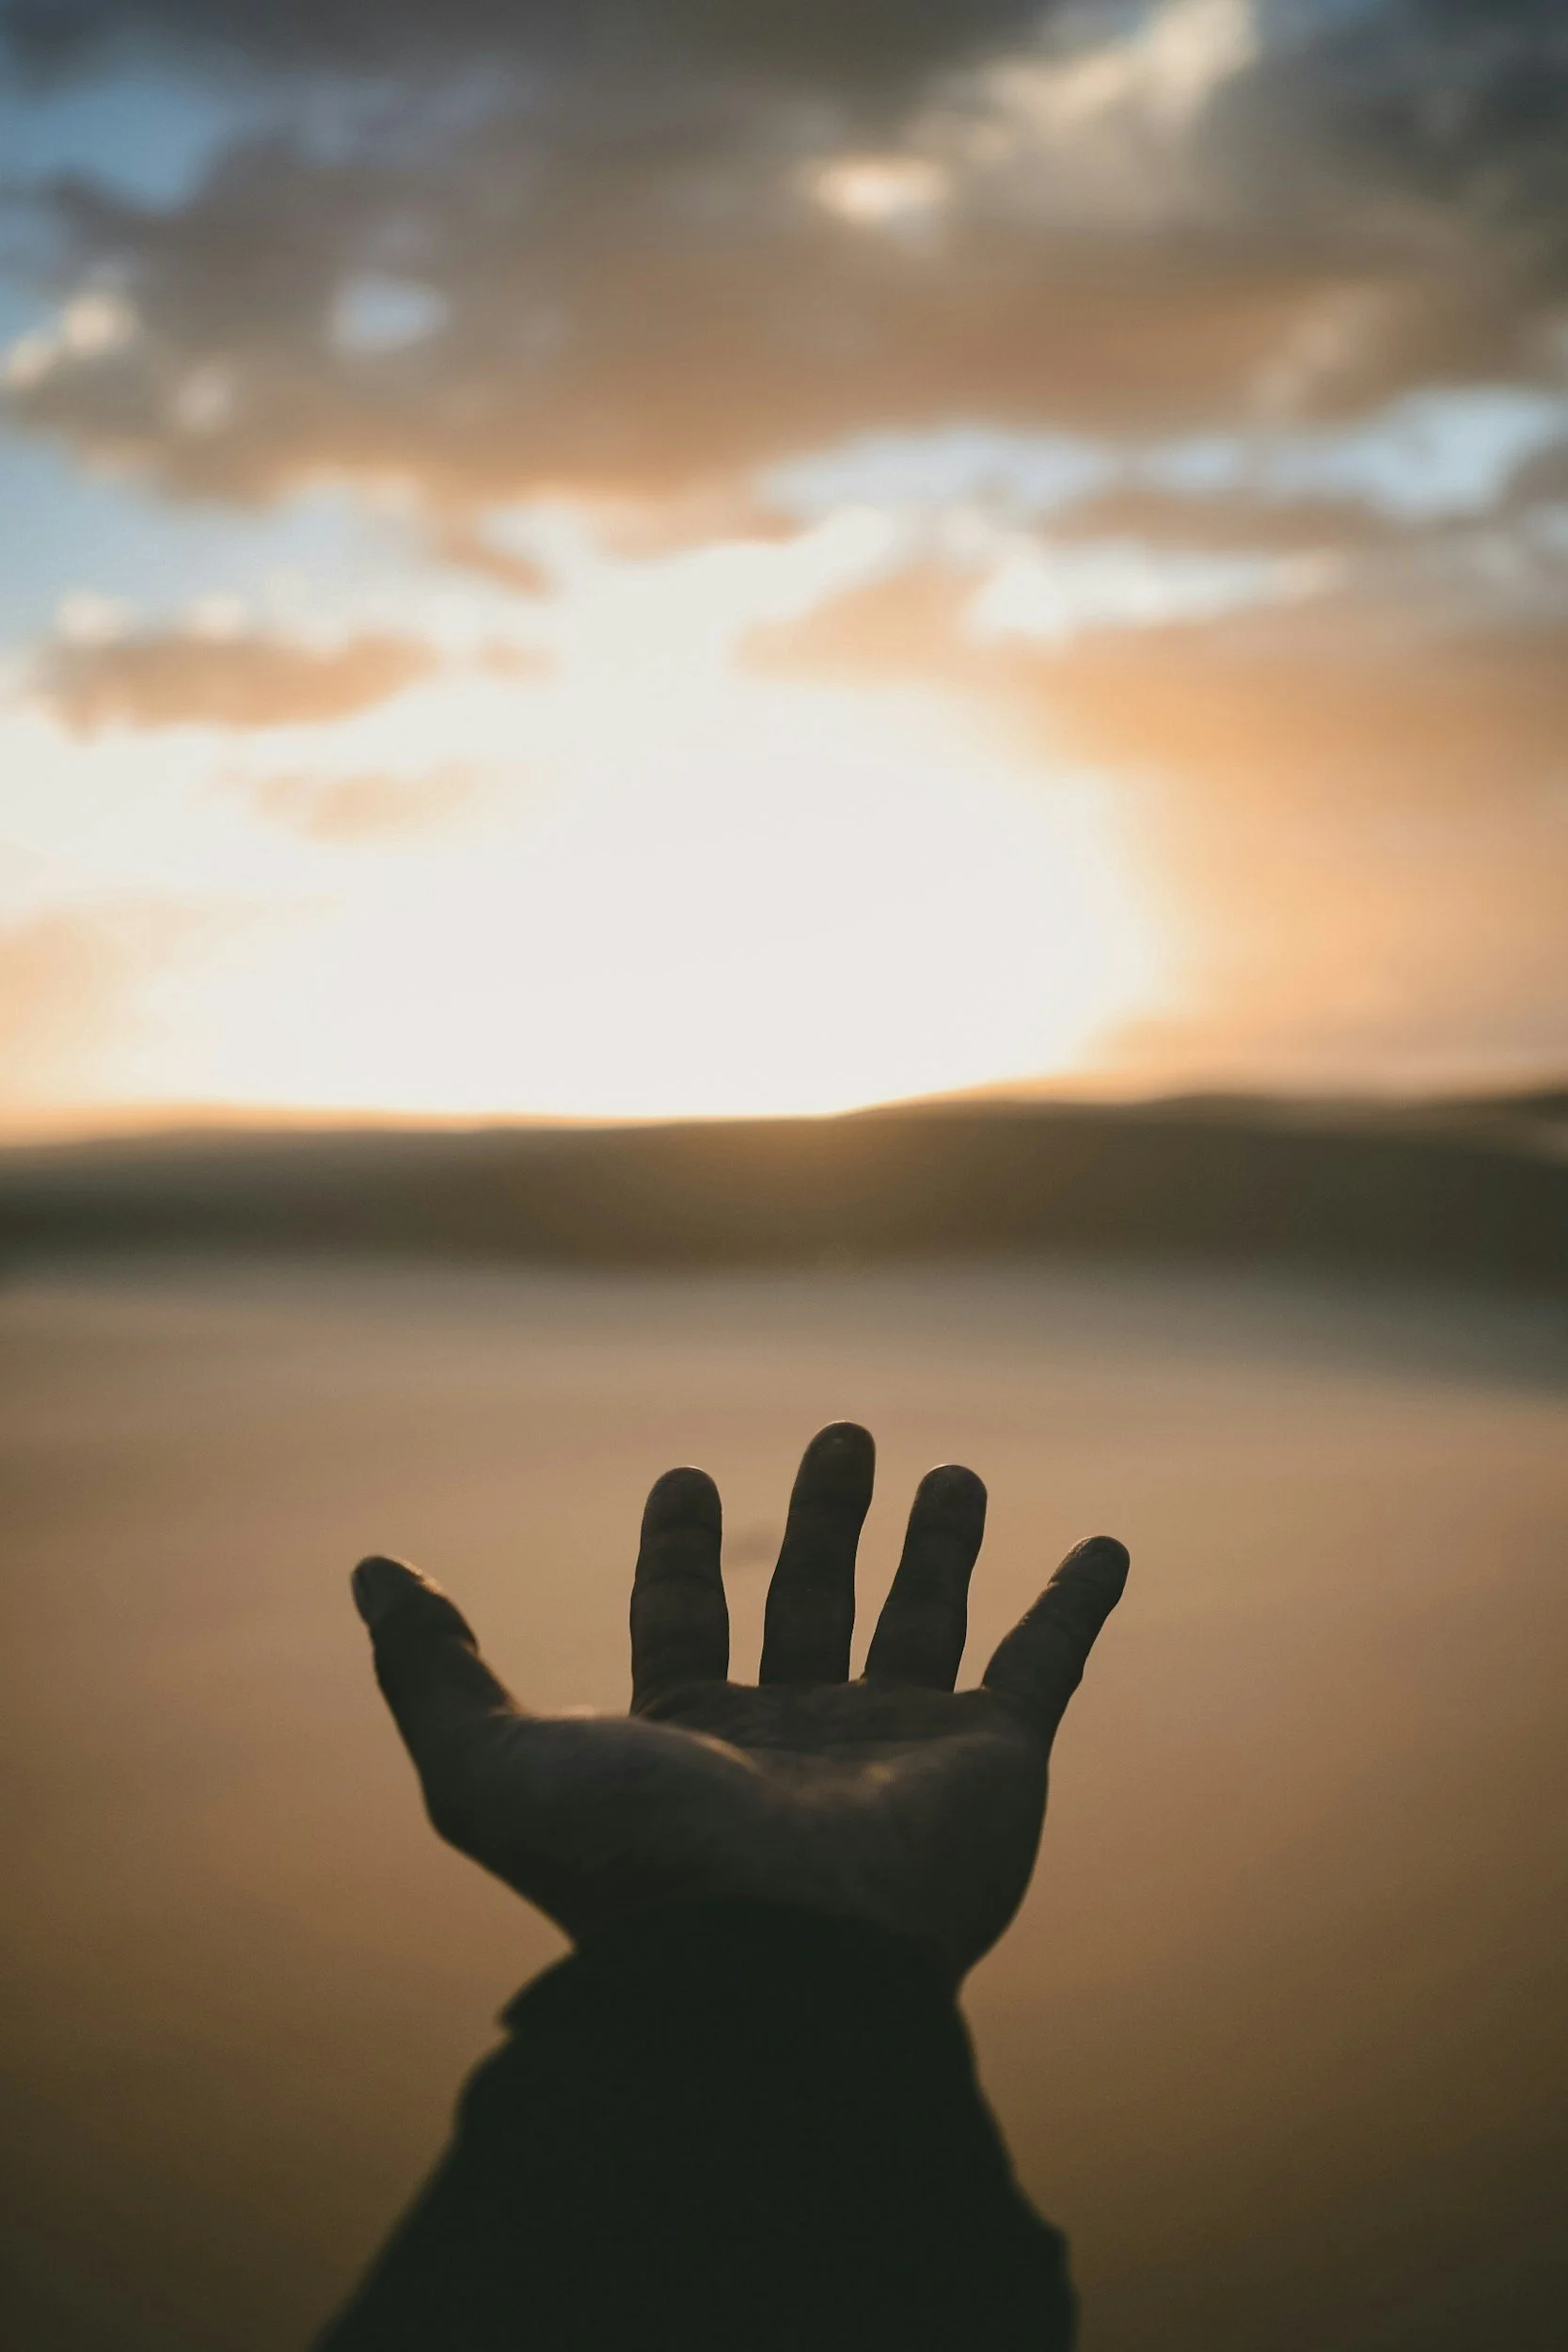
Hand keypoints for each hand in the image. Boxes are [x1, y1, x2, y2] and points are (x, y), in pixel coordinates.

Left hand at [353, 1422, 1127, 1981]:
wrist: (787, 1968)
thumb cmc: (639, 1871)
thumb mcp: (490, 1766)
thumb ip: (429, 1671)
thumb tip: (372, 1572)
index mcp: (690, 1742)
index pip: (686, 1623)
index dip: (681, 1551)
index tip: (684, 1482)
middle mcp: (795, 1742)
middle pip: (812, 1602)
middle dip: (824, 1518)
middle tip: (840, 1435)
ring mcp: (900, 1750)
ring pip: (925, 1620)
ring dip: (938, 1543)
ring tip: (947, 1466)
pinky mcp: (994, 1762)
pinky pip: (1048, 1665)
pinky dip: (1078, 1604)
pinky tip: (1106, 1545)